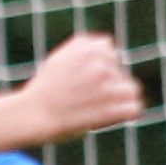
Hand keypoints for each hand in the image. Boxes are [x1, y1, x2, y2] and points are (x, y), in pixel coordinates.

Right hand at [15, 33, 143, 137]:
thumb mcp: (60, 58)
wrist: (32, 115)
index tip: (84, 81)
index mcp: (89, 47)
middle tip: (85, 99)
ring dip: (117, 100)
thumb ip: (84, 51)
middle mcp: (101, 62)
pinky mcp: (113, 106)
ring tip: (94, 109)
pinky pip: (133, 108)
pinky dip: (124, 115)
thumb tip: (106, 49)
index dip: (99, 68)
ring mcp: (108, 85)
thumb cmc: (43, 91)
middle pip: (119, 73)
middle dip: (109, 85)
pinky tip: (107, 118)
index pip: (109, 53)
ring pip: (130, 90)